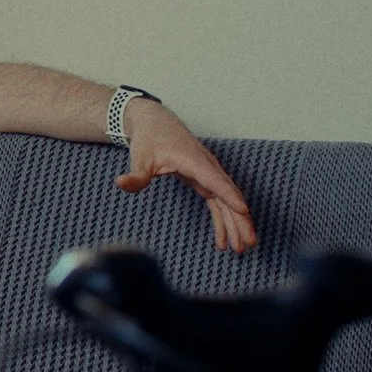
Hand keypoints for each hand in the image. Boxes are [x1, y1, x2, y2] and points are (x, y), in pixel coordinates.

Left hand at [115, 100, 258, 253]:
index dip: (229, 196)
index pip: (215, 180)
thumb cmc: (150, 139)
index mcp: (194, 161)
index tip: (243, 211)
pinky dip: (222, 221)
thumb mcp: (140, 157)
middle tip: (249, 243)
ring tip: (242, 248)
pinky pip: (217, 204)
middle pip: (228, 196)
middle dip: (240, 220)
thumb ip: (136, 175)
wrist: (155, 123)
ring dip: (236, 225)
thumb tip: (122, 184)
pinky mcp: (204, 181)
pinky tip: (223, 241)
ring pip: (226, 202)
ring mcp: (207, 175)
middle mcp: (207, 168)